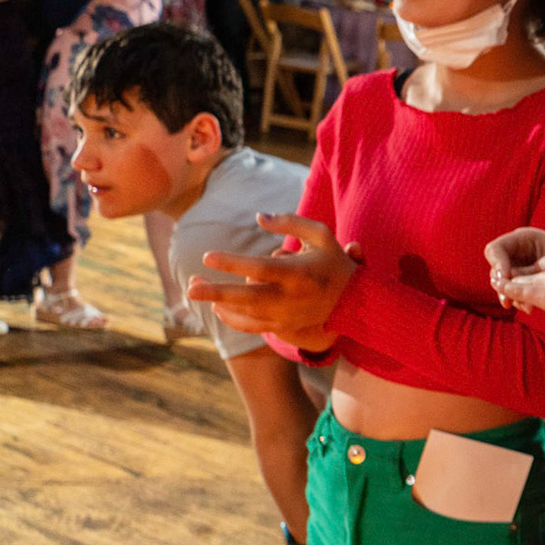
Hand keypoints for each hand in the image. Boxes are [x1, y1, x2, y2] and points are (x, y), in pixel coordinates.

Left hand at [188, 214, 357, 343]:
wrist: (355, 302)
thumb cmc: (334, 262)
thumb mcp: (321, 235)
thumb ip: (290, 222)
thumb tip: (258, 217)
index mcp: (298, 273)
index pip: (260, 268)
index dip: (232, 263)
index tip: (207, 256)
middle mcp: (290, 298)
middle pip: (246, 297)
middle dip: (216, 292)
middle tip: (189, 287)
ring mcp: (285, 316)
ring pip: (244, 314)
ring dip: (218, 302)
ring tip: (195, 288)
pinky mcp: (283, 327)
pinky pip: (251, 326)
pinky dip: (231, 318)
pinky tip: (216, 307)